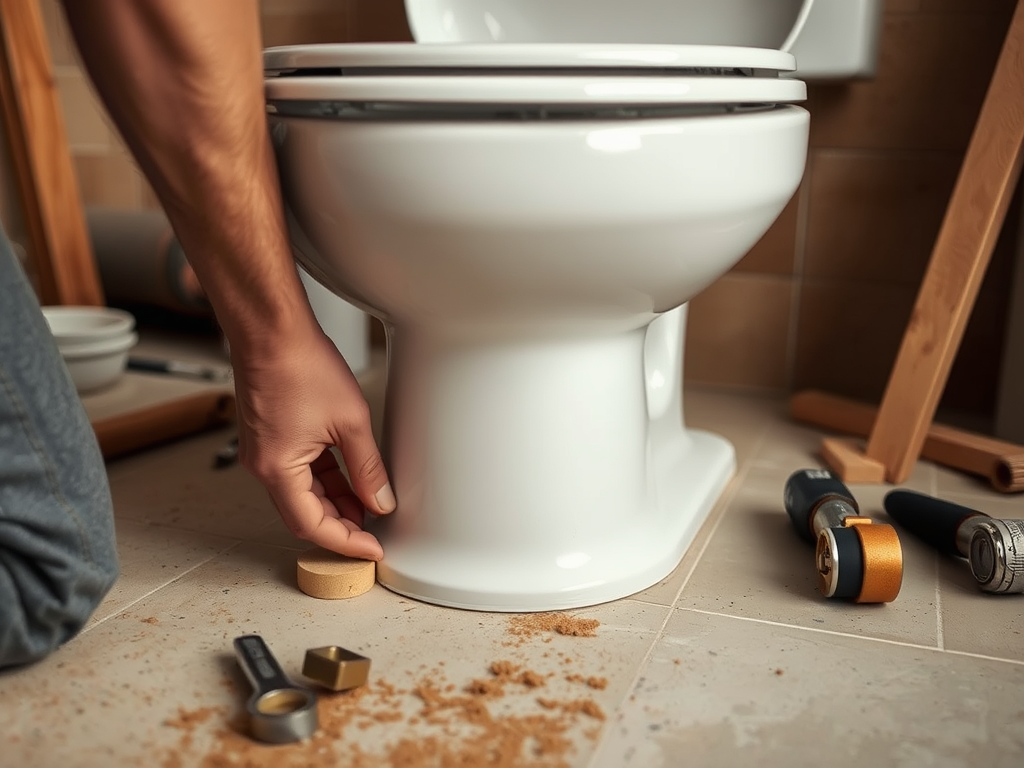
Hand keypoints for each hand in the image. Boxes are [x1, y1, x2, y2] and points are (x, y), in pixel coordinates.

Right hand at [231, 326, 394, 559]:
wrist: (270, 329)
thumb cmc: (301, 365)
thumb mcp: (350, 422)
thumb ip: (367, 468)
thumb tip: (380, 501)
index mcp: (277, 469)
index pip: (313, 525)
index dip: (346, 542)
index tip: (373, 550)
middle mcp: (263, 466)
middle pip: (304, 514)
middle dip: (340, 526)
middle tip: (374, 532)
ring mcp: (263, 451)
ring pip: (301, 493)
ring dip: (333, 503)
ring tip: (368, 505)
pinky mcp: (269, 437)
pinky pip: (296, 471)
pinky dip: (323, 480)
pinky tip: (348, 480)